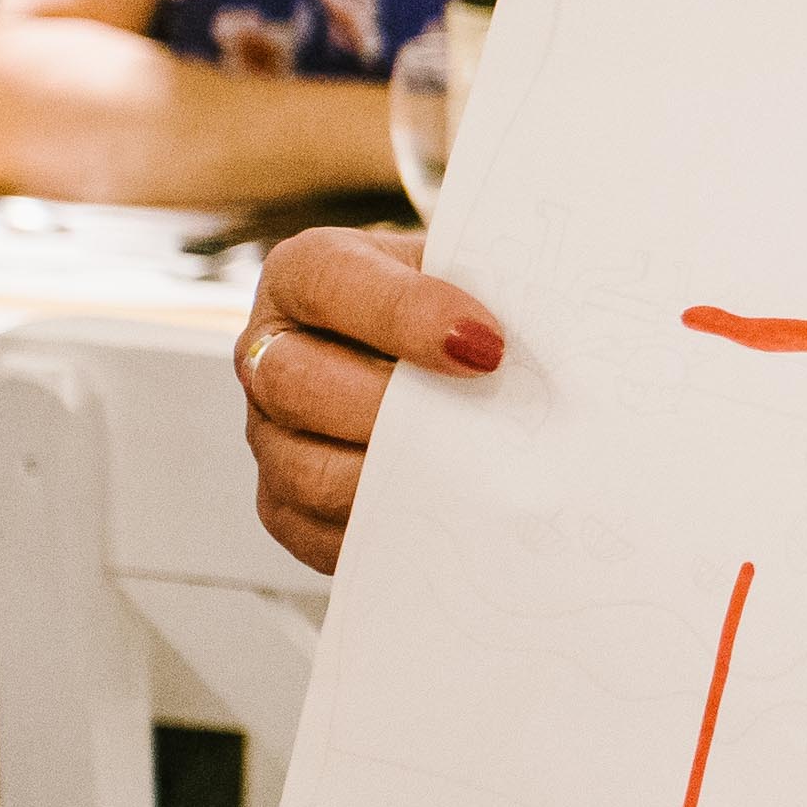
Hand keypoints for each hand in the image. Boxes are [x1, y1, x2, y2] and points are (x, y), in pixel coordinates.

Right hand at [235, 227, 500, 577]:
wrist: (452, 364)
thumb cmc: (464, 306)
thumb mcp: (473, 275)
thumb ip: (490, 293)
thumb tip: (537, 342)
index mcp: (307, 274)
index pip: (329, 280)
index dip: (404, 313)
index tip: (487, 346)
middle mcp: (268, 352)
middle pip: (293, 381)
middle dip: (389, 406)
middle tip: (476, 422)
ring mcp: (269, 433)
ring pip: (303, 470)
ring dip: (392, 478)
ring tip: (473, 475)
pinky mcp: (285, 504)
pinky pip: (316, 532)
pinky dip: (385, 527)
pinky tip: (450, 514)